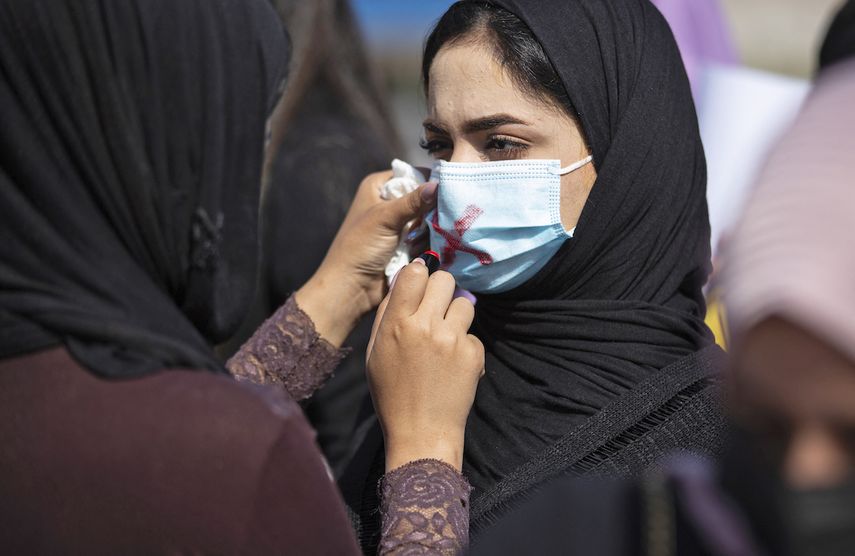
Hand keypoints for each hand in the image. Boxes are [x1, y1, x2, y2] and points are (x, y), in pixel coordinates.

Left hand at [295, 170, 436, 345]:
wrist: (352, 288)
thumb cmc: (359, 248)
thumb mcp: (386, 218)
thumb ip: (413, 202)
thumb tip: (438, 185)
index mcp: (378, 187)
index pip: (411, 174)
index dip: (428, 181)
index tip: (446, 189)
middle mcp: (389, 202)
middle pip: (424, 197)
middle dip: (432, 209)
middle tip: (440, 218)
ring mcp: (399, 224)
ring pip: (429, 219)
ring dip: (431, 229)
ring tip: (426, 239)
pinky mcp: (407, 244)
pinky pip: (429, 237)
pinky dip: (430, 242)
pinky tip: (428, 249)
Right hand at [366, 260, 484, 471]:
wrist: (421, 432)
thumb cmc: (392, 393)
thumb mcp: (376, 352)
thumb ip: (388, 313)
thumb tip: (404, 280)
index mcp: (397, 324)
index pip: (415, 272)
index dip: (419, 275)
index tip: (420, 285)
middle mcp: (425, 326)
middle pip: (445, 280)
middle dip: (441, 291)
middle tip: (435, 310)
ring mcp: (452, 340)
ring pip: (464, 303)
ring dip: (456, 316)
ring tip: (444, 339)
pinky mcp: (473, 354)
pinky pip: (473, 334)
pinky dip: (465, 346)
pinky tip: (453, 365)